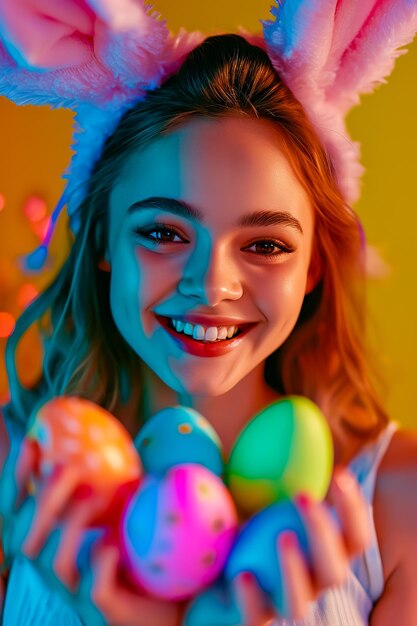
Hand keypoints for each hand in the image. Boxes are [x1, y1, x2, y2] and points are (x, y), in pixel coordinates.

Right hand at [1, 431, 178, 625]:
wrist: (165, 595)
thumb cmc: (135, 546)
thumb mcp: (117, 506)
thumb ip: (101, 480)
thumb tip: (96, 435)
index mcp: (51, 540)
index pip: (20, 512)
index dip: (17, 480)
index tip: (32, 443)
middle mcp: (55, 566)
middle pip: (26, 538)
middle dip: (43, 501)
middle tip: (66, 467)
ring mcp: (77, 591)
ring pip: (55, 563)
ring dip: (70, 526)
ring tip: (92, 496)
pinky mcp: (102, 611)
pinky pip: (94, 591)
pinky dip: (99, 566)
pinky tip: (112, 546)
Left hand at [184, 465, 370, 624]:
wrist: (201, 560)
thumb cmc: (237, 515)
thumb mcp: (253, 484)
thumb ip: (271, 460)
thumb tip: (283, 413)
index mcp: (318, 549)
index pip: (353, 535)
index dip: (353, 509)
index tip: (337, 474)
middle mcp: (306, 578)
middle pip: (337, 568)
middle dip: (325, 533)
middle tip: (304, 498)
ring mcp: (278, 600)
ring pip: (300, 603)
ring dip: (297, 572)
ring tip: (284, 538)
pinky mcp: (248, 616)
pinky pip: (256, 618)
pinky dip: (253, 599)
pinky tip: (241, 574)